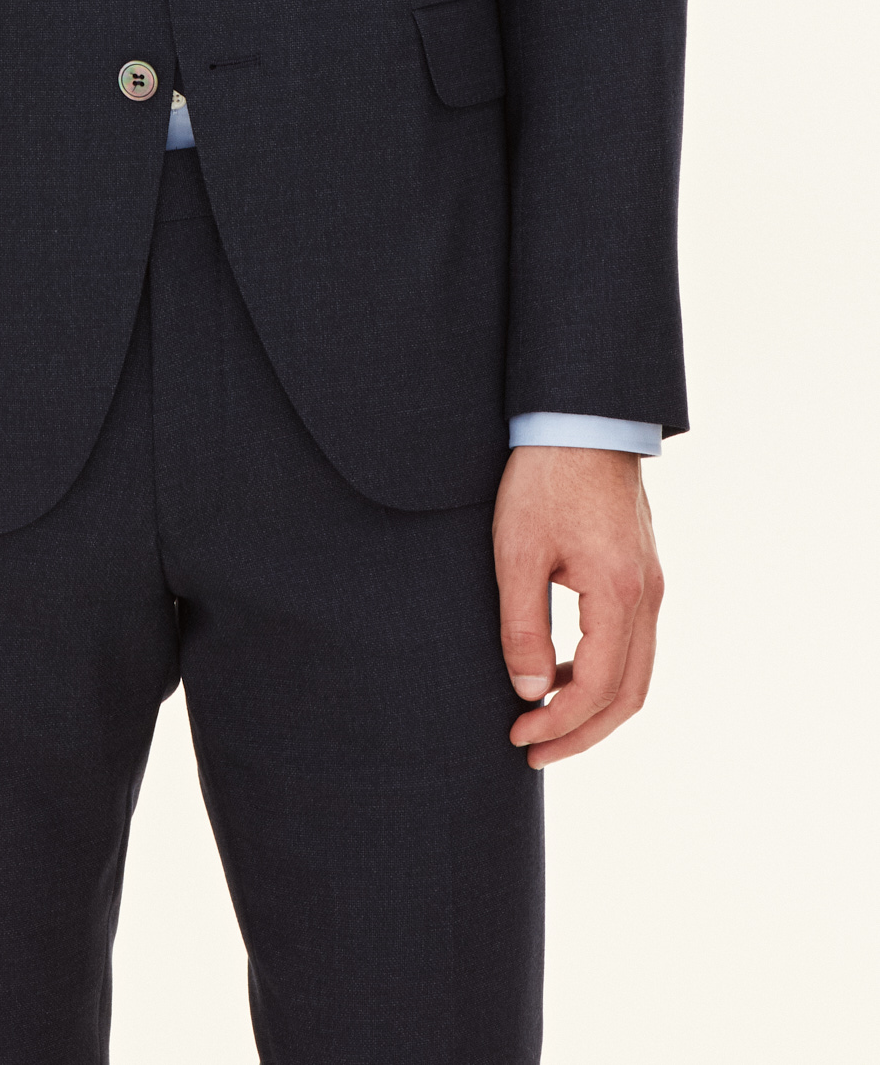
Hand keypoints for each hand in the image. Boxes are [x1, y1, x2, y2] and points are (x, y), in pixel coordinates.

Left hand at [493, 445, 663, 768]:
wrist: (581, 417)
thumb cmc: (544, 478)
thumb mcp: (517, 552)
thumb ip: (523, 627)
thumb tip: (531, 693)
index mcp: (619, 595)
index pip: (598, 690)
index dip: (560, 725)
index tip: (518, 737)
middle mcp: (648, 597)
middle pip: (628, 694)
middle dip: (581, 732)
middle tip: (531, 750)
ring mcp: (650, 584)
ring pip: (635, 672)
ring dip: (593, 705)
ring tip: (542, 718)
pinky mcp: (641, 571)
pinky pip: (632, 642)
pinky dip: (600, 670)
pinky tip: (560, 669)